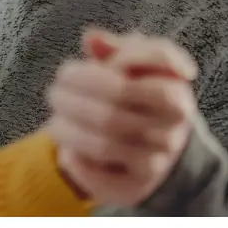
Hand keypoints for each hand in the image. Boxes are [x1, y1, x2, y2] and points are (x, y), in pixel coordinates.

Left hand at [47, 30, 197, 207]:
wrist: (157, 143)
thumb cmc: (139, 91)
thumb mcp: (135, 64)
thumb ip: (115, 48)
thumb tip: (91, 38)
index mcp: (175, 93)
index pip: (133, 80)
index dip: (91, 72)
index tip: (66, 69)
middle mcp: (171, 131)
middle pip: (111, 112)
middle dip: (71, 99)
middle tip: (53, 91)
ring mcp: (156, 163)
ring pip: (102, 145)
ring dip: (67, 128)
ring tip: (54, 117)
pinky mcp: (136, 189)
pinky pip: (100, 179)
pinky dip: (76, 161)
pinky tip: (66, 148)